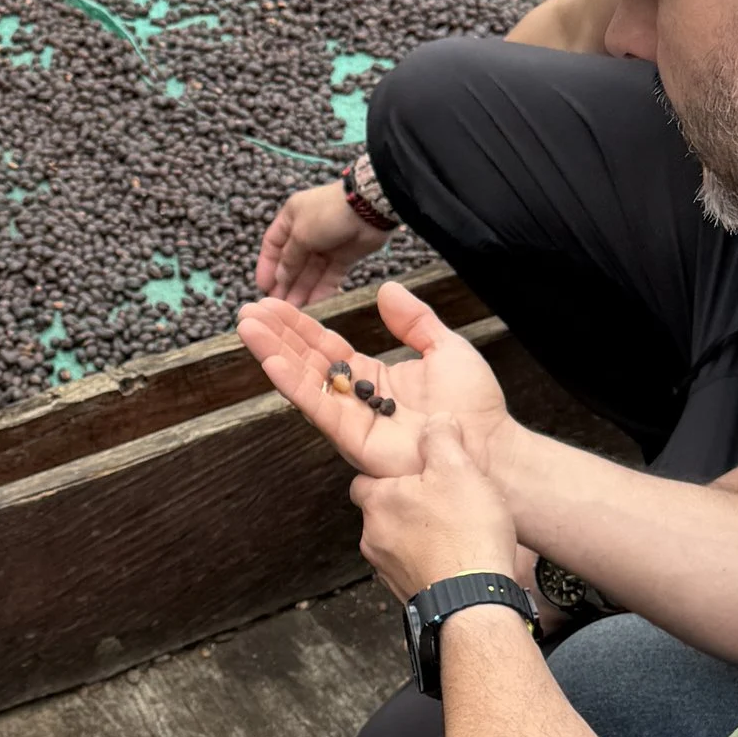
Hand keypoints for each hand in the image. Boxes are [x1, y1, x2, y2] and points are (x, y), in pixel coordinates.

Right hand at [239, 281, 520, 602]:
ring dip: (273, 353)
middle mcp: (356, 399)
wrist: (490, 446)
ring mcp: (351, 419)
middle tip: (248, 311)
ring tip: (247, 327)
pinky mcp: (351, 437)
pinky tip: (270, 361)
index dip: (300, 325)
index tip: (273, 304)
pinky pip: (316, 406)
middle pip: (306, 361)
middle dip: (277, 335)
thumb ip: (414, 320)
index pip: (327, 347)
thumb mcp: (446, 347)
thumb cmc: (474, 406)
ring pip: (304, 380)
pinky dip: (291, 383)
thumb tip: (387, 290)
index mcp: (375, 377)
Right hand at [254, 181, 381, 305]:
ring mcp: (327, 245)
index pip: (273, 244)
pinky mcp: (345, 257)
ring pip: (311, 272)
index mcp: (292, 218)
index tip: (263, 287)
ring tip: (295, 310)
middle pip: (292, 262)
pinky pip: (330, 276)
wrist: (370, 207)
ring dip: (302, 290)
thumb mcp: (300, 234)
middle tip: (279, 305)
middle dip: (285, 283)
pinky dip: (322, 290)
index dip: (267, 266)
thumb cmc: (327, 213)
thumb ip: (289, 258)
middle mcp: (308, 231)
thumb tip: (280, 278)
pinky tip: (314, 305)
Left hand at [353, 417, 522, 604]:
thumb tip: (437, 421)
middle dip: (406, 507)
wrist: (474, 601)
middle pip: (382, 513)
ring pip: (396, 542)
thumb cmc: (465, 534)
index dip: (388, 476)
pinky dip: (427, 562)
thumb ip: (441, 439)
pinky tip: (455, 558)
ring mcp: (386, 570)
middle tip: (441, 503)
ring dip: (417, 536)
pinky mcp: (404, 594)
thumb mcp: (458, 469)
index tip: (413, 475)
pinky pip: (411, 569)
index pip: (363, 480)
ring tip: (454, 532)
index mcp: (377, 502)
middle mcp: (372, 537)